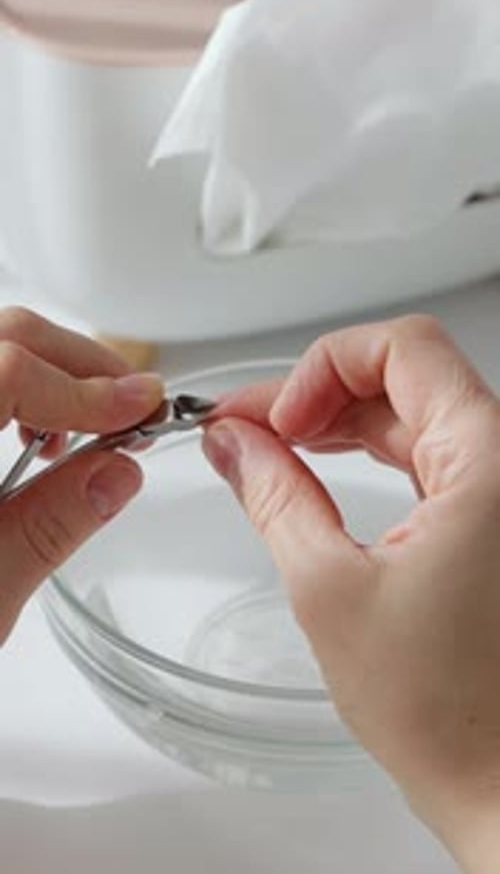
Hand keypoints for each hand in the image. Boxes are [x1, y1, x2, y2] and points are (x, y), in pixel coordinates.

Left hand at [0, 307, 162, 642]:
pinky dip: (8, 389)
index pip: (2, 371)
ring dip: (41, 371)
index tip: (138, 410)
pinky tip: (27, 437)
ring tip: (75, 433)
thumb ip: (48, 526)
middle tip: (125, 408)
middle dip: (72, 363)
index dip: (83, 386)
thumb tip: (115, 473)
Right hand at [203, 315, 499, 873]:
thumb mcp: (329, 587)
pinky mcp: (490, 515)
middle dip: (318, 392)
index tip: (275, 418)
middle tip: (249, 428)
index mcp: (489, 461)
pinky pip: (426, 454)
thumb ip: (274, 495)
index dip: (325, 367)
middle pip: (404, 375)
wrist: (498, 784)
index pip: (403, 347)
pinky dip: (369, 453)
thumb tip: (233, 441)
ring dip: (339, 422)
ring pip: (411, 412)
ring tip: (274, 449)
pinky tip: (321, 469)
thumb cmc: (445, 711)